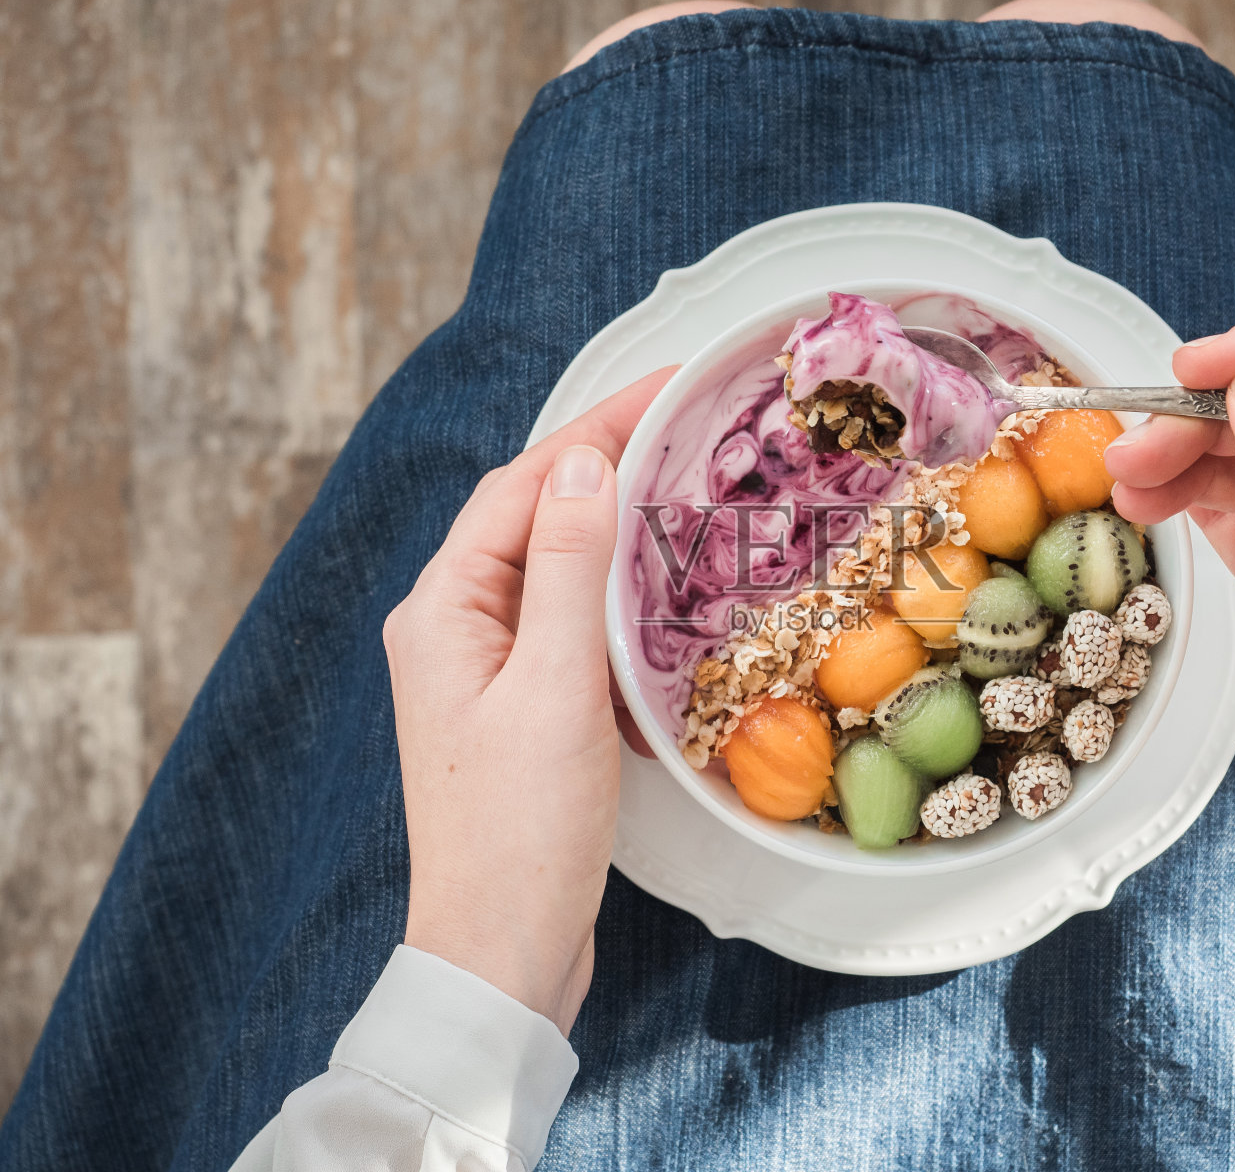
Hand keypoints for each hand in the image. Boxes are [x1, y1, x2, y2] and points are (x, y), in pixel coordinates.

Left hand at [382, 367, 671, 1031]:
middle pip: (534, 516)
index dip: (595, 427)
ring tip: (687, 485)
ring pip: (555, 568)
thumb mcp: (555, 688)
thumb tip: (582, 465)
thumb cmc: (521, 829)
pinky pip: (570, 622)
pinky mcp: (521, 707)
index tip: (670, 386)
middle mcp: (454, 627)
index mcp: (443, 610)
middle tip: (691, 424)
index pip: (522, 486)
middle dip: (608, 463)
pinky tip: (663, 588)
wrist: (501, 949)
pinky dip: (618, 593)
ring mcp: (486, 669)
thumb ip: (568, 571)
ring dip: (616, 525)